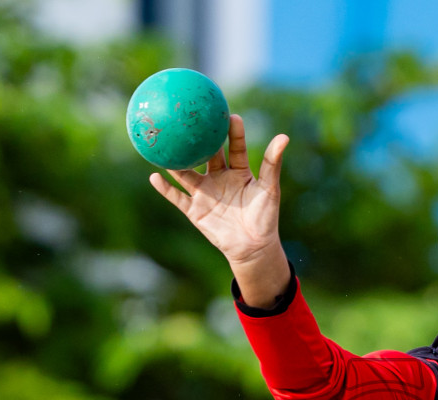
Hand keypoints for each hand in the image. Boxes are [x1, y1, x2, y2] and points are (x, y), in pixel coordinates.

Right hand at [149, 114, 291, 305]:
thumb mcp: (269, 188)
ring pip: (186, 173)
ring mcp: (205, 194)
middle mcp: (219, 179)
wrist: (253, 248)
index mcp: (238, 172)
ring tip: (163, 143)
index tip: (227, 113)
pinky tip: (153, 176)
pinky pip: (177, 198)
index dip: (231, 131)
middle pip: (206, 155)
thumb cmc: (265, 217)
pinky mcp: (195, 211)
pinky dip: (165, 188)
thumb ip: (272, 163)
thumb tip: (284, 137)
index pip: (234, 147)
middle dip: (198, 139)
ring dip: (175, 161)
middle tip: (188, 119)